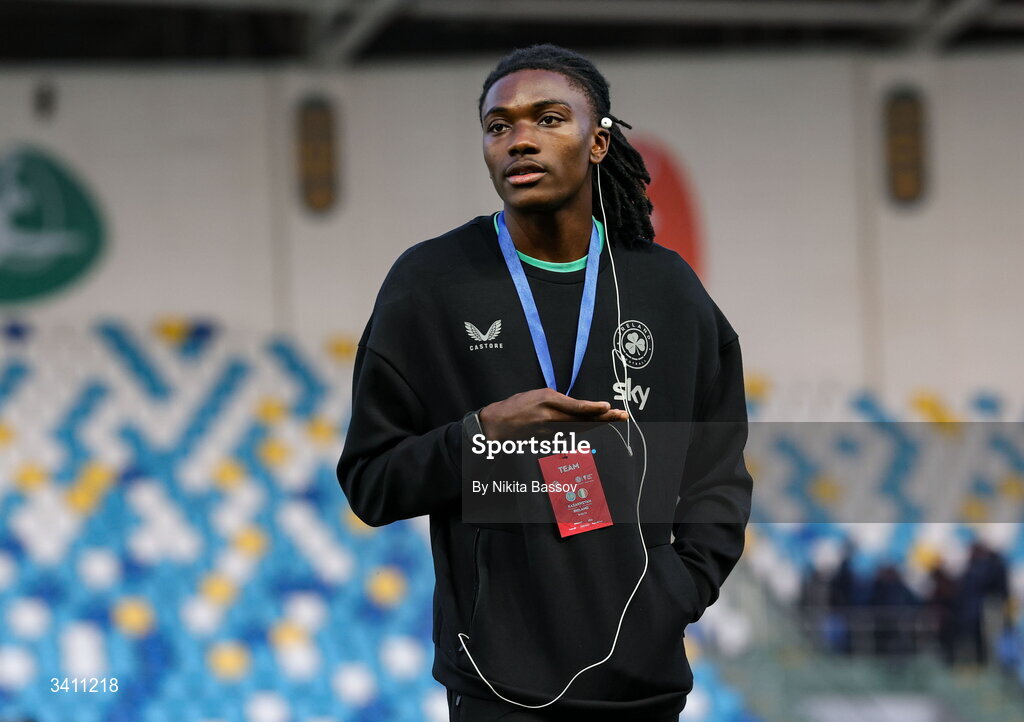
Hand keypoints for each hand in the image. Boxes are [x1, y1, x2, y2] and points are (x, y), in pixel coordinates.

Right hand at [478, 388, 627, 440]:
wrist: (498, 424)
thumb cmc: (517, 405)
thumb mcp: (538, 394)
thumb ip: (559, 401)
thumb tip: (580, 408)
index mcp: (546, 400)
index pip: (575, 407)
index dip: (593, 408)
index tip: (608, 406)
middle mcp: (550, 417)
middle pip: (583, 420)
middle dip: (604, 418)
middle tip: (622, 415)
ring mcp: (550, 431)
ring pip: (580, 428)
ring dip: (599, 423)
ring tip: (615, 418)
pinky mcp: (549, 439)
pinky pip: (571, 434)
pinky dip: (585, 429)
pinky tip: (596, 425)